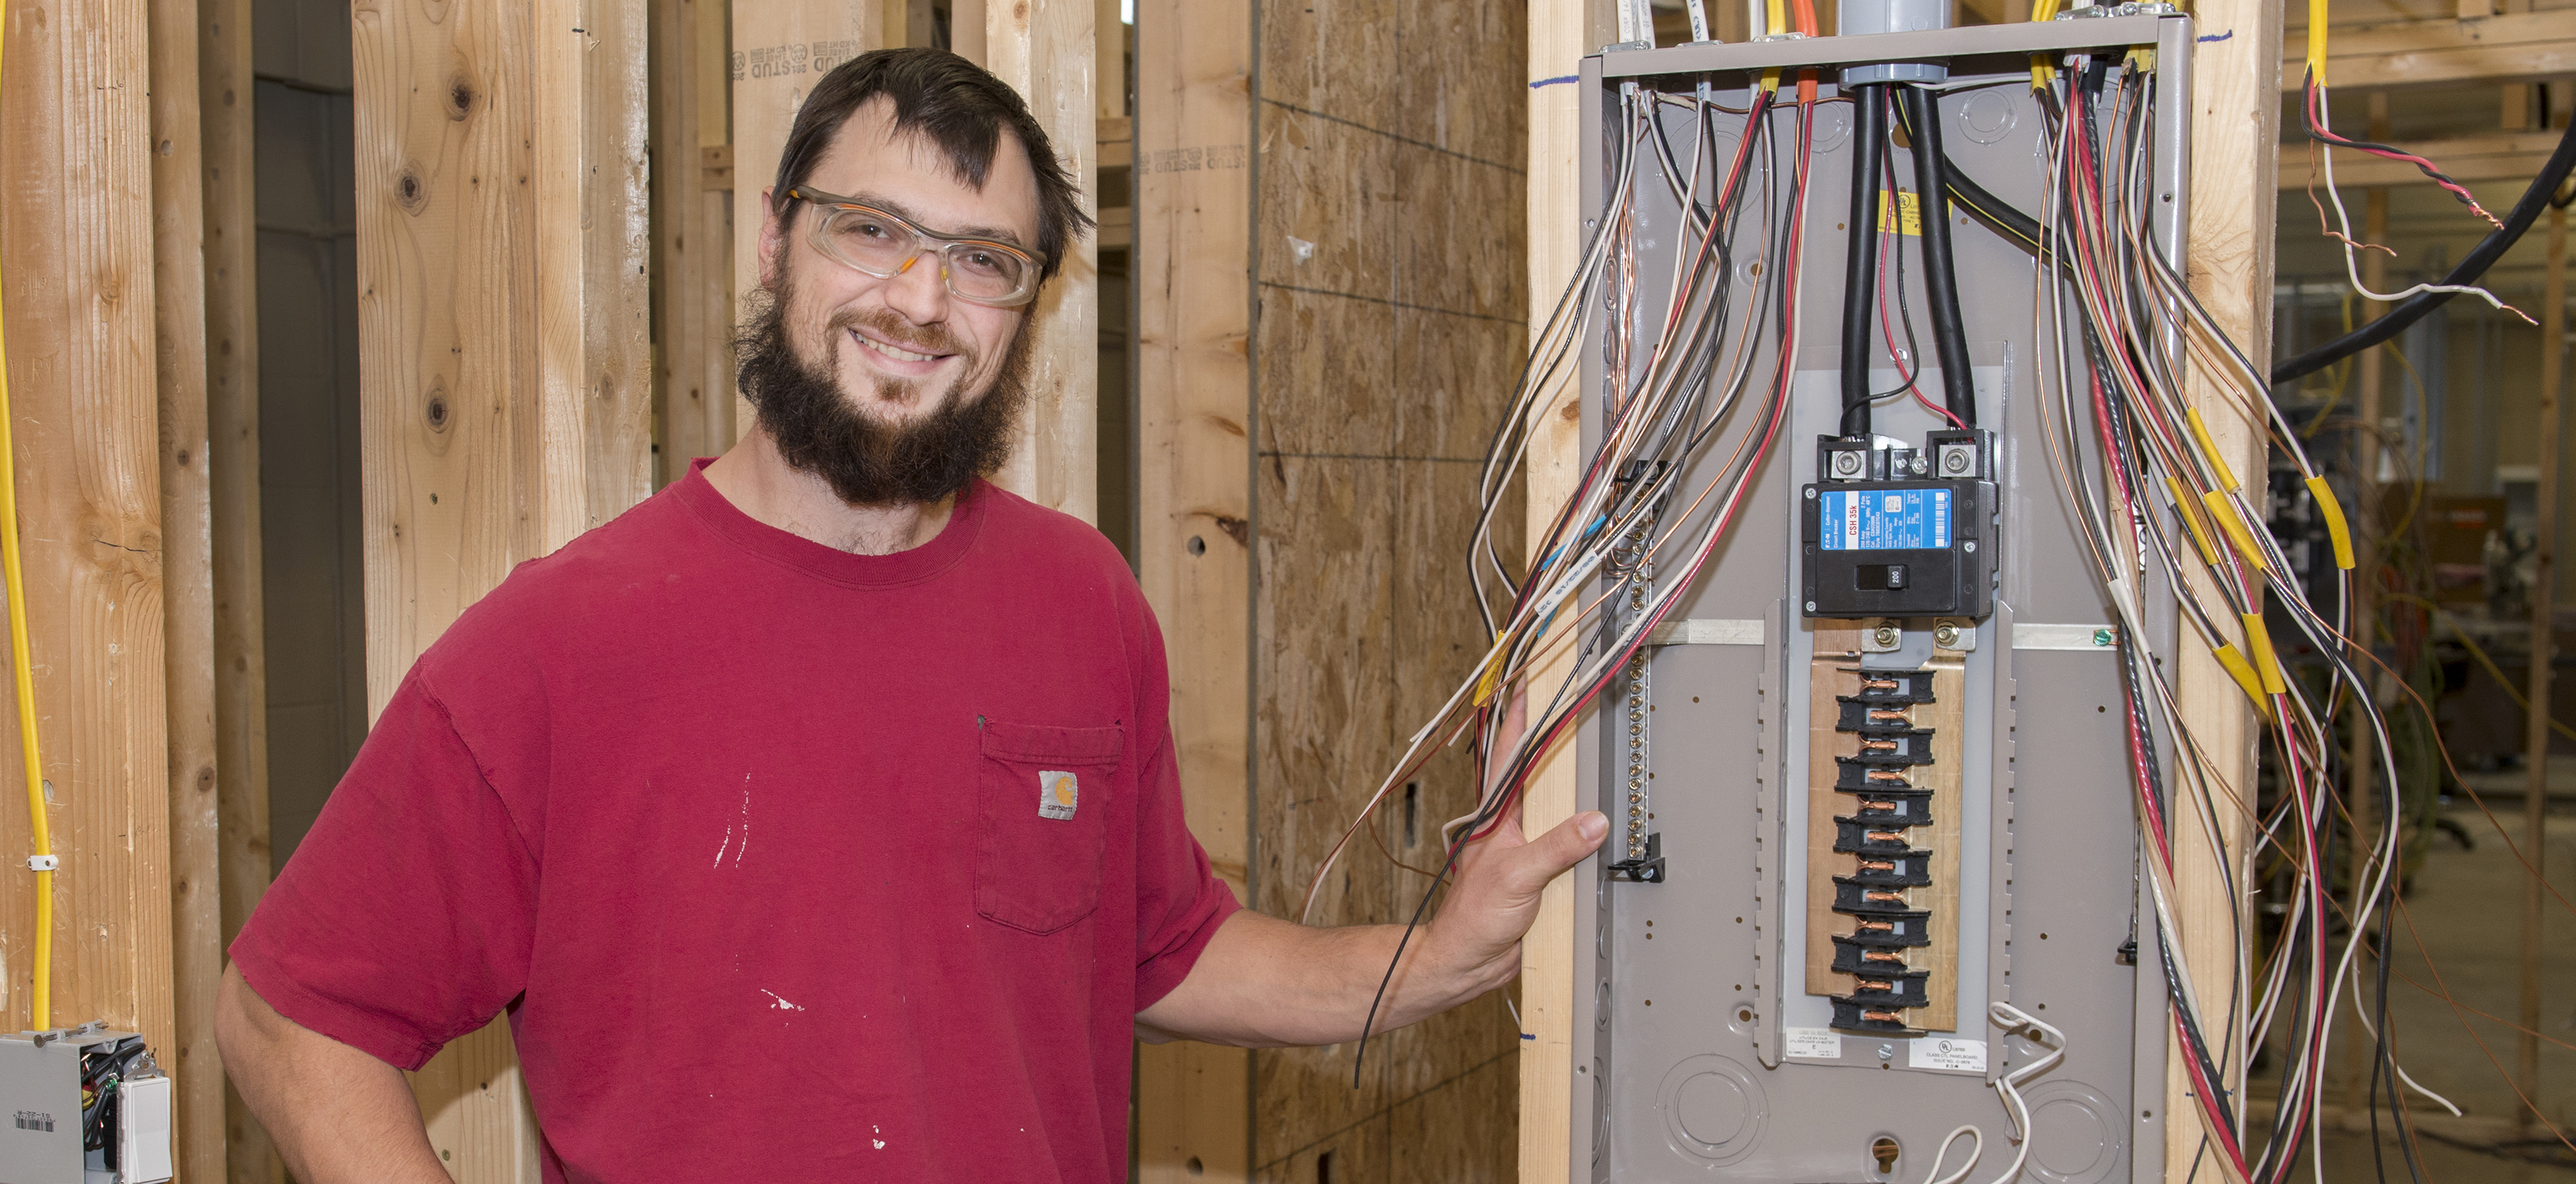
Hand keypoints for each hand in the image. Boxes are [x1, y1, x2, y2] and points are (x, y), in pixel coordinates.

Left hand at [1413, 689, 1607, 997]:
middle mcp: (1510, 822)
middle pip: (1536, 765)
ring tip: (1590, 740)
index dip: (1524, 712)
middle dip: (1553, 729)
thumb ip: (1557, 848)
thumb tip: (1593, 823)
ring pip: (1553, 798)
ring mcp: (1524, 843)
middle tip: (1574, 697)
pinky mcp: (1540, 868)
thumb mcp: (1518, 877)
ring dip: (1570, 772)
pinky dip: (1584, 821)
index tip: (1539, 680)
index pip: (1513, 750)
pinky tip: (1599, 816)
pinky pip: (1567, 835)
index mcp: (1498, 814)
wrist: (1467, 960)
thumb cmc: (1473, 918)